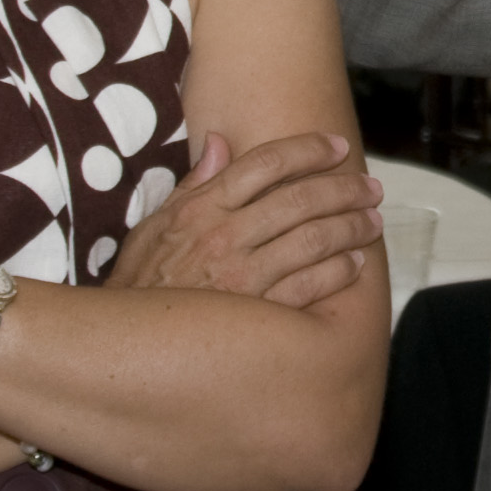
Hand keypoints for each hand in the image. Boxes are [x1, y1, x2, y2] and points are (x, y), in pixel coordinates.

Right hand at [110, 132, 382, 308]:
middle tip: (371, 187)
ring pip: (312, 240)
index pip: (264, 164)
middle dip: (343, 188)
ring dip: (349, 227)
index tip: (337, 146)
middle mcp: (223, 235)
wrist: (119, 348)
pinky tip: (354, 265)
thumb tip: (218, 141)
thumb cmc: (135, 287)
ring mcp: (240, 276)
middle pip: (299, 198)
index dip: (307, 150)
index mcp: (199, 208)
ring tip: (371, 222)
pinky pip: (308, 287)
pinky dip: (337, 273)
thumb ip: (190, 185)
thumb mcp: (150, 227)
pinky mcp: (254, 316)